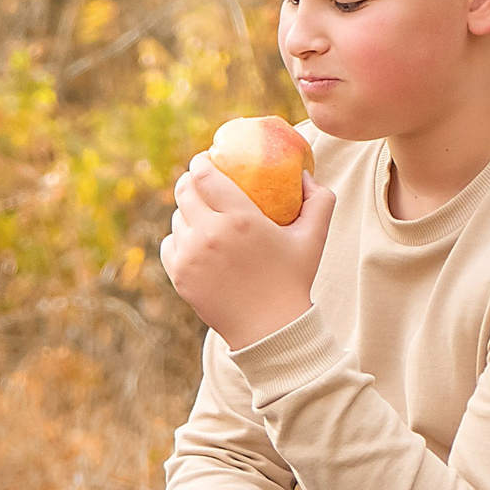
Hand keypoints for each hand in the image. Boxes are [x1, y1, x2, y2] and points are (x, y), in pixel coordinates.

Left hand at [159, 155, 337, 349]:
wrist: (270, 329)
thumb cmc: (294, 280)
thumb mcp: (314, 238)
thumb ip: (319, 200)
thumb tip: (304, 174)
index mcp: (240, 218)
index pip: (204, 175)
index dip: (201, 162)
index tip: (206, 160)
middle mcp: (209, 234)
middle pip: (184, 190)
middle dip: (190, 180)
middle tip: (200, 182)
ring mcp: (190, 256)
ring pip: (177, 218)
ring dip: (187, 211)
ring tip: (201, 214)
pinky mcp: (180, 276)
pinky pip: (170, 244)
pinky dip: (180, 239)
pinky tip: (193, 240)